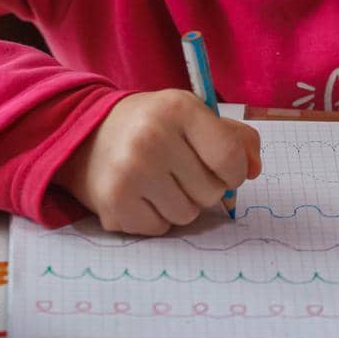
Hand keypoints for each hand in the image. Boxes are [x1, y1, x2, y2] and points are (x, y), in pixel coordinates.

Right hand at [55, 90, 261, 234]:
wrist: (85, 134)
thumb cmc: (151, 126)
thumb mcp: (192, 115)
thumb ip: (235, 138)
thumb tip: (253, 170)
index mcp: (179, 109)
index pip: (231, 159)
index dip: (234, 171)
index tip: (221, 168)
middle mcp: (153, 137)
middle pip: (212, 192)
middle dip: (203, 186)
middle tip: (178, 169)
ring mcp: (130, 172)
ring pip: (188, 215)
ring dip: (180, 203)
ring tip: (158, 181)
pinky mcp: (114, 203)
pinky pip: (161, 228)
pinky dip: (156, 217)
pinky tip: (139, 194)